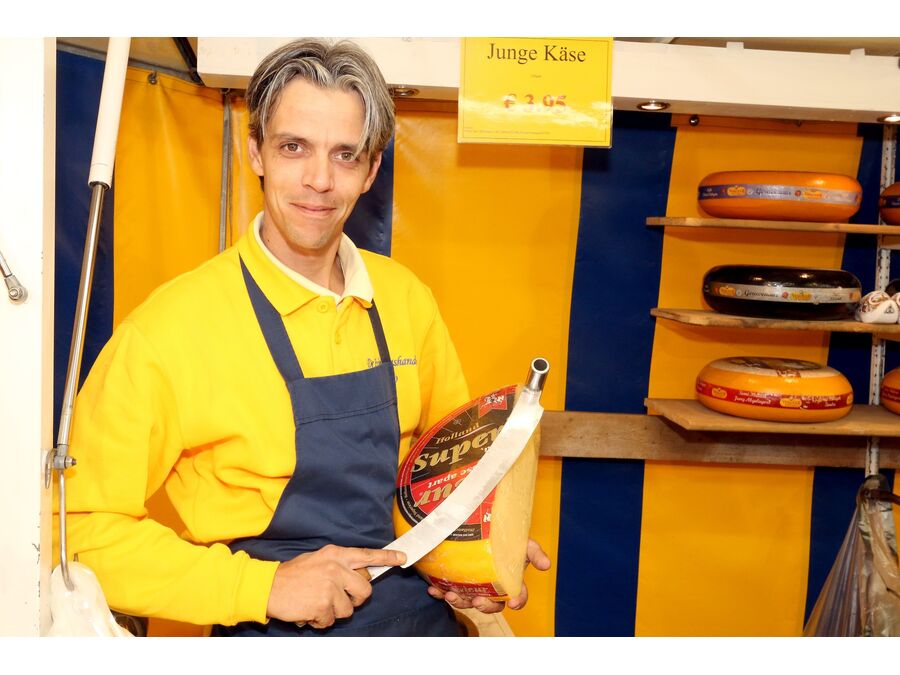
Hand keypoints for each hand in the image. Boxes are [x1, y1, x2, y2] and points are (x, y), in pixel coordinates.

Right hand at [266, 544, 404, 627]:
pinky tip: (309, 610)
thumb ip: (337, 566)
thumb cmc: (292, 575)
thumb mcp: (317, 560)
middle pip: (365, 590)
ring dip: (333, 611)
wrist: (267, 586)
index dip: (386, 557)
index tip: (402, 558)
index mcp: (334, 554)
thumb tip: (357, 576)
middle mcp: (335, 568)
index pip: (366, 554)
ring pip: (348, 609)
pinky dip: (320, 620)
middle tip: (339, 599)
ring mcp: (330, 586)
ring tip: (316, 603)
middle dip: (356, 599)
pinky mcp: (323, 604)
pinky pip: (331, 620)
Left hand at [427, 538, 550, 613]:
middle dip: (484, 605)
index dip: (518, 601)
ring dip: (460, 601)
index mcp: (510, 581)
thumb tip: (547, 565)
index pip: (519, 596)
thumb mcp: (520, 542)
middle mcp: (492, 588)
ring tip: (450, 594)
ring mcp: (474, 586)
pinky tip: (434, 590)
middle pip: (492, 604)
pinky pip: (449, 592)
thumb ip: (533, 552)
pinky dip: (441, 593)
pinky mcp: (457, 583)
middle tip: (477, 599)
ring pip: (469, 601)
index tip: (513, 602)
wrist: (477, 530)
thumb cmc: (504, 540)